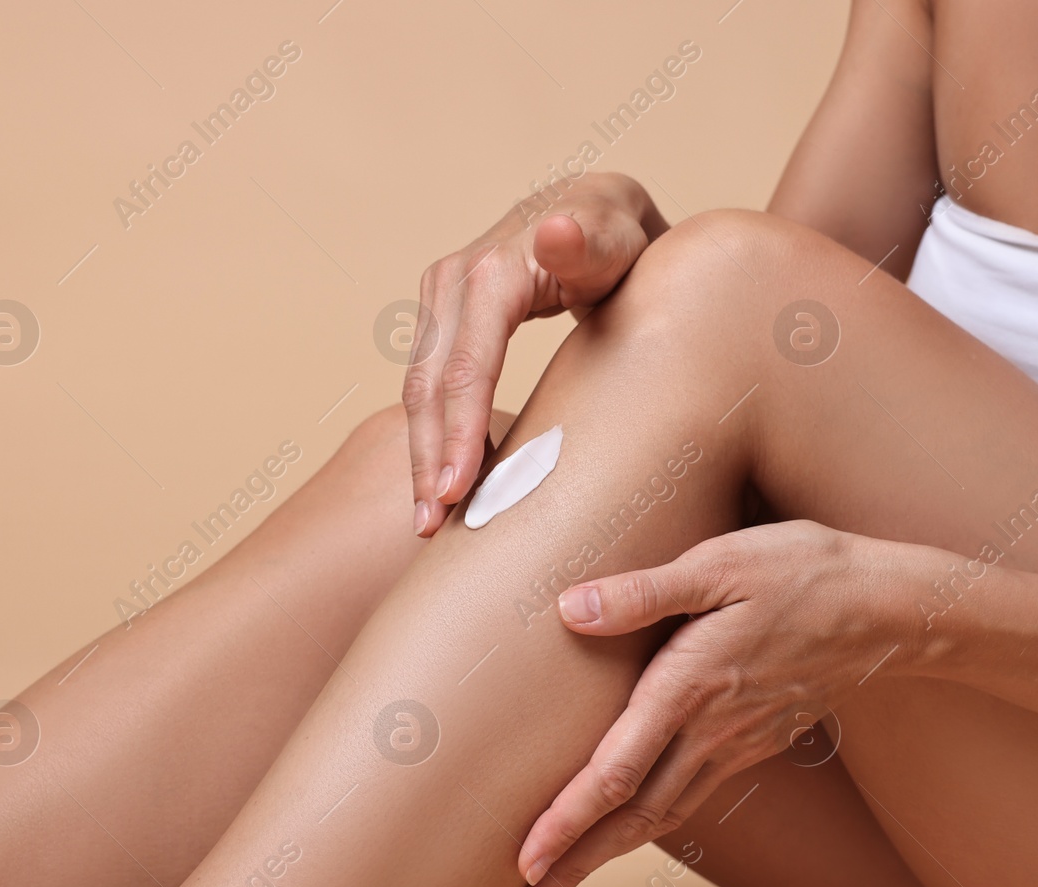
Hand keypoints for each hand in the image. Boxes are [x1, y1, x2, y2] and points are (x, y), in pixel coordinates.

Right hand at [403, 173, 666, 536]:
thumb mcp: (614, 240)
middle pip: (428, 383)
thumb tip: (555, 231)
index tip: (456, 492)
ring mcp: (440, 299)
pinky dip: (434, 433)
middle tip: (431, 527)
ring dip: (421, 454)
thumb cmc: (618, 236)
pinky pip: (428, 382)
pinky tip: (448, 482)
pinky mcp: (441, 317)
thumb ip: (586, 245)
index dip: (458, 431)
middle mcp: (452, 281)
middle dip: (427, 457)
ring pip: (418, 388)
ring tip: (428, 521)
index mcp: (490, 272)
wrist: (599, 209)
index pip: (466, 365)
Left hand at [517, 520, 942, 886]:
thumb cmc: (802, 572)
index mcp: (690, 685)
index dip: (569, 819)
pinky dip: (653, 825)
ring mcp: (736, 743)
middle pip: (635, 815)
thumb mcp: (721, 563)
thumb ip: (644, 592)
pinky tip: (633, 829)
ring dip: (611, 852)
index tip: (527, 860)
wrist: (891, 609)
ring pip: (664, 814)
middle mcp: (711, 730)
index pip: (618, 770)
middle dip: (580, 862)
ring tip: (566, 882)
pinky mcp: (754, 742)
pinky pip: (693, 796)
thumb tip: (570, 609)